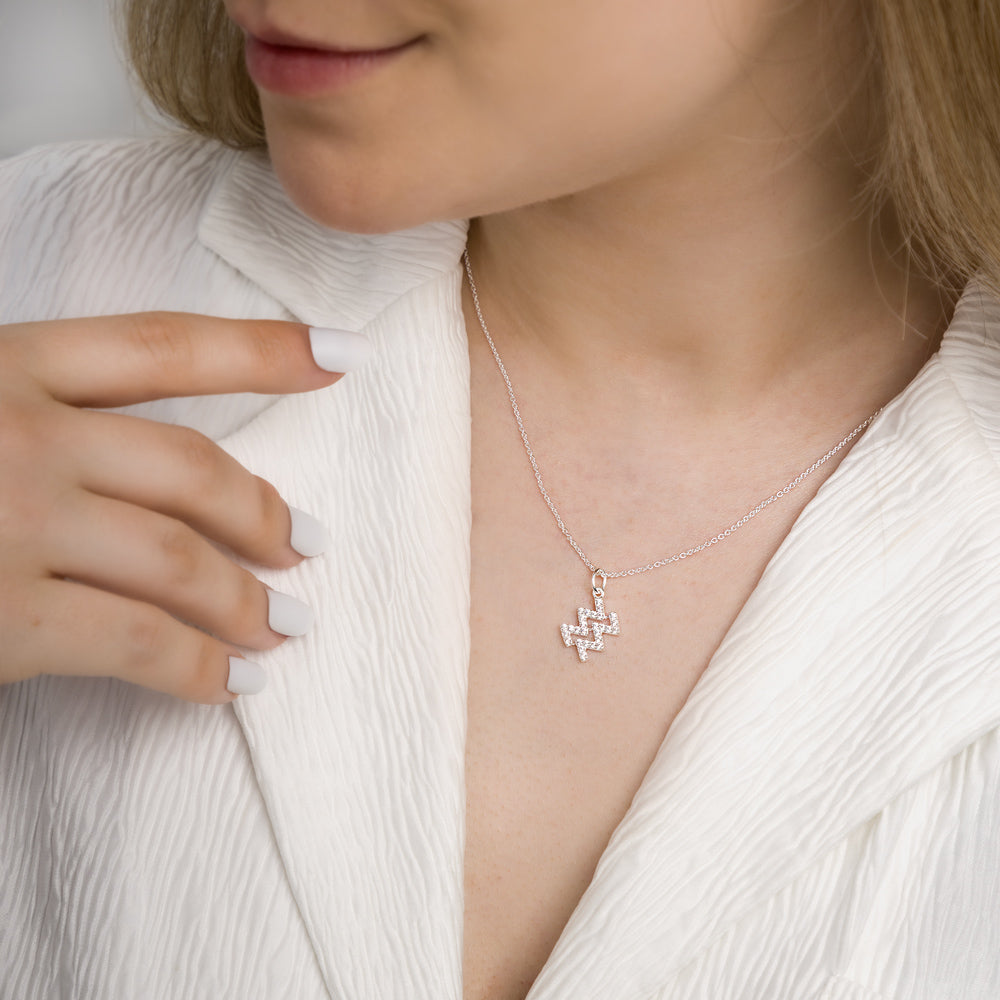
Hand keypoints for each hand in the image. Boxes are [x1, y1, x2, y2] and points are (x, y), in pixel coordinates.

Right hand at [0, 312, 370, 702]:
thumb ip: (34, 410)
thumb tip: (133, 460)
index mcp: (1, 364)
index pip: (163, 348)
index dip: (263, 351)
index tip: (340, 357)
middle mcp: (18, 433)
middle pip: (191, 468)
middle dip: (263, 511)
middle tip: (306, 545)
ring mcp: (12, 525)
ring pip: (180, 560)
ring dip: (247, 601)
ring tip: (284, 626)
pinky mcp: (1, 621)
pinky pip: (138, 644)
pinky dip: (198, 669)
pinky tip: (230, 685)